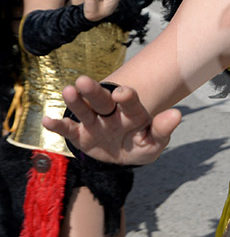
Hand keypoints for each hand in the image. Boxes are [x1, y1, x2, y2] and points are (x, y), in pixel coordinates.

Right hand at [41, 75, 181, 164]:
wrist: (124, 156)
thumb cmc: (141, 145)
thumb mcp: (154, 143)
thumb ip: (163, 130)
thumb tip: (176, 114)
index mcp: (133, 113)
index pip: (130, 102)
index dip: (127, 97)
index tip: (122, 93)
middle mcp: (112, 114)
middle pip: (102, 101)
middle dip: (94, 91)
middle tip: (83, 81)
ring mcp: (95, 124)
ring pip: (85, 110)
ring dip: (76, 102)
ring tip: (67, 91)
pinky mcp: (81, 136)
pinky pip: (69, 130)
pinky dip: (59, 125)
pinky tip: (47, 120)